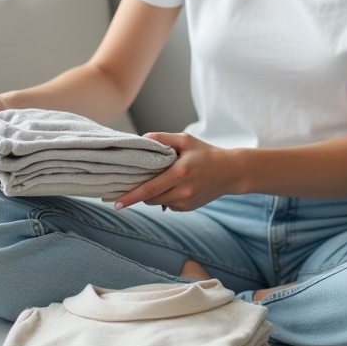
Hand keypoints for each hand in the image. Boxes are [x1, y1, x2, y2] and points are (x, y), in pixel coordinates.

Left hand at [113, 133, 242, 211]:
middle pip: (150, 198)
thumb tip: (141, 139)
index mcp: (180, 173)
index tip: (115, 203)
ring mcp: (186, 202)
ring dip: (152, 194)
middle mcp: (183, 190)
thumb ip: (162, 138)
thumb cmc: (206, 153)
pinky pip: (168, 205)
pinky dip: (165, 197)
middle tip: (133, 182)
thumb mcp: (185, 140)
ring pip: (158, 202)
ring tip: (160, 179)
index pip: (149, 189)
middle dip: (139, 192)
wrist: (231, 172)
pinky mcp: (188, 208)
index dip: (130, 197)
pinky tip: (174, 185)